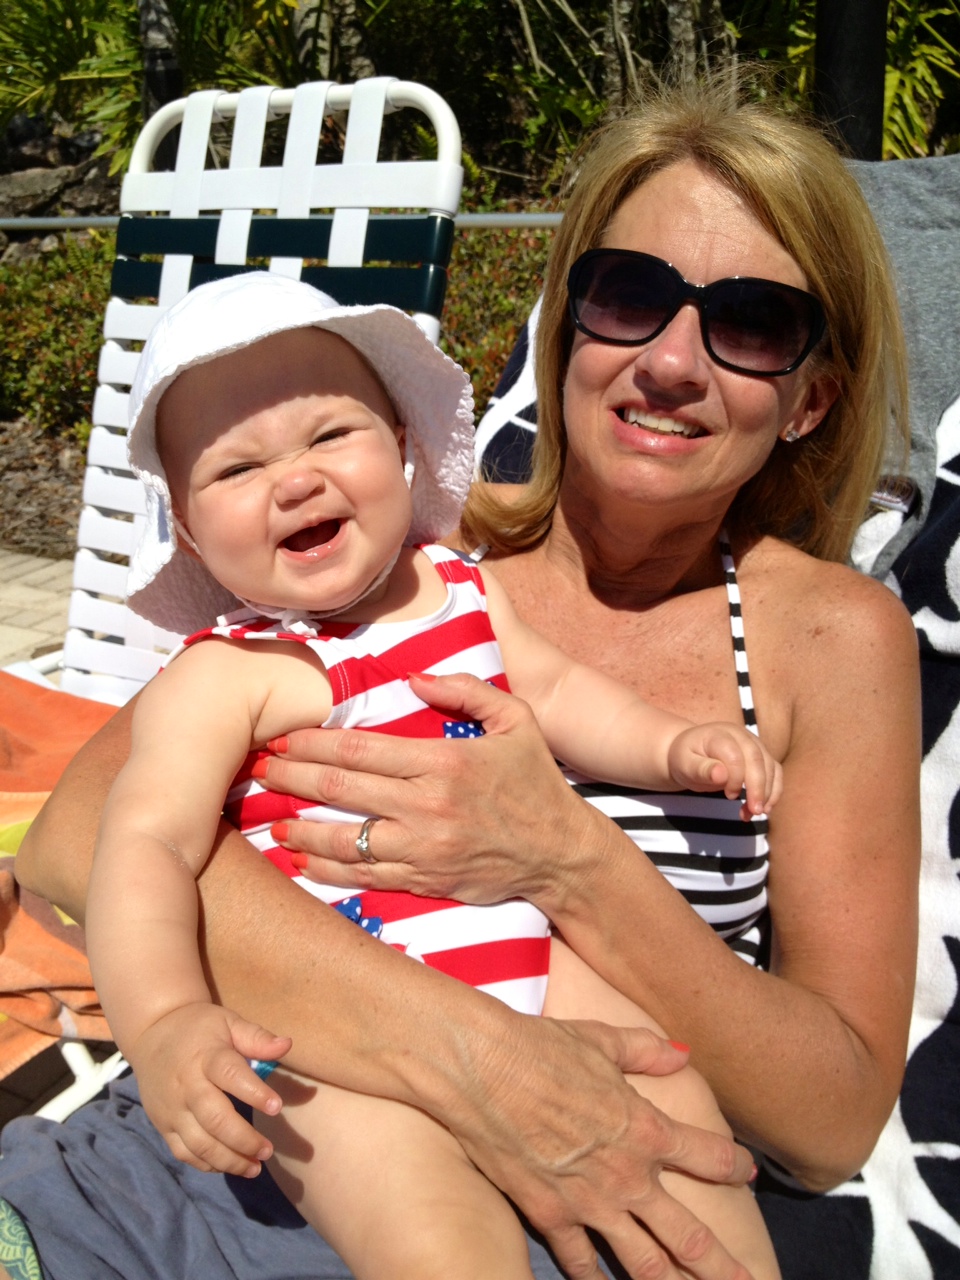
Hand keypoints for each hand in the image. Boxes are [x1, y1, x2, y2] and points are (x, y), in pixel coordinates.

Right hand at [127, 1002, 291, 1177]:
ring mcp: (172, 1109)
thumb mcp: (228, 1022)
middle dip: (244, 1139)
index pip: (230, 1075)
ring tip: (255, 1167)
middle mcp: (187, 1086)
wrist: (152, 1034)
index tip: (277, 1107)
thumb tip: (287, 1045)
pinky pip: (184, 1152)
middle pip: (215, 1119)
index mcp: (206, 1056)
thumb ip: (256, 1037)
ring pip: (199, 1143)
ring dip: (229, 1160)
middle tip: (268, 1150)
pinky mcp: (162, 1125)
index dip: (254, 1092)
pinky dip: (207, 1164)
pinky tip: (229, 1165)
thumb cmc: (200, 1028)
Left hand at [258, 672, 594, 903]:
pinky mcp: (425, 881)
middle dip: (293, 779)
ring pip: (346, 838)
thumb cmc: (537, 783)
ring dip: (301, 828)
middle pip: (342, 790)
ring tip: (269, 819)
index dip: (314, 744)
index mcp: (444, 761)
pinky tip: (302, 860)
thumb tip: (414, 679)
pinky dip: (328, 870)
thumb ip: (466, 691)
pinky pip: (365, 876)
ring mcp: (424, 849)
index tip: (283, 738)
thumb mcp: (516, 720)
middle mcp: (428, 806)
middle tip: (259, 770)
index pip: (361, 751)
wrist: (562, 854)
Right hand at [453, 1013, 755, 1279]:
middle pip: (689, 1235)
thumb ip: (646, 1051)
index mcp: (647, 1129)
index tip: (748, 1173)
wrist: (485, 1069)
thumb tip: (682, 1053)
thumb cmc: (543, 1046)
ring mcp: (590, 1203)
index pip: (709, 1156)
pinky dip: (592, 1278)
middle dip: (721, 1264)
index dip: (734, 1165)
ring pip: (643, 1262)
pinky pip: (579, 1261)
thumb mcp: (602, 1040)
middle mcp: (628, 1176)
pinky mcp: (550, 1215)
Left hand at [667, 723, 782, 817]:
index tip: (728, 796)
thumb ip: (701, 769)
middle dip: (759, 788)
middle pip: (757, 760)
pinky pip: (775, 773)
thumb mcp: (684, 764)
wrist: (691, 752)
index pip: (735, 755)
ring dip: (768, 793)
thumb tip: (721, 775)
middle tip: (755, 812)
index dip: (736, 778)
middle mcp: (741, 736)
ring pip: (770, 767)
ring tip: (756, 813)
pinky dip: (774, 792)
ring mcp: (754, 744)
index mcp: (719, 734)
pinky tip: (765, 808)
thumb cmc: (686, 758)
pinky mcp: (762, 757)